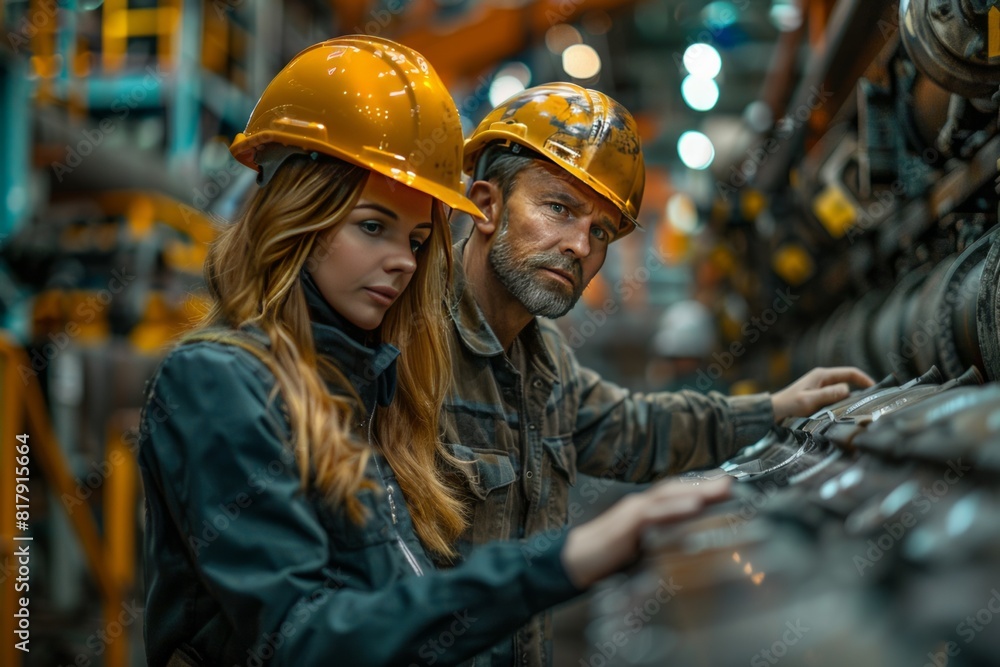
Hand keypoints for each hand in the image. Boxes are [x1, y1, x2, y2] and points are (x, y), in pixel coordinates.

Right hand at [561, 477, 731, 588]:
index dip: (702, 487)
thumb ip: (661, 544)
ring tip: (723, 487)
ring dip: (697, 489)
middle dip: (706, 483)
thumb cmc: (607, 558)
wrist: (575, 560)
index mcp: (645, 511)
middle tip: (733, 481)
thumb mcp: (641, 550)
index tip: (728, 485)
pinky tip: (694, 505)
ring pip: (669, 495)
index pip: (677, 493)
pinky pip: (653, 512)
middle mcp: (641, 505)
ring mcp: (633, 511)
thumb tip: (688, 547)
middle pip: (677, 488)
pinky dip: (675, 507)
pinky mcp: (626, 523)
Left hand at [770, 366, 874, 420]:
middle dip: (862, 388)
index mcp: (821, 375)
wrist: (773, 411)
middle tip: (874, 401)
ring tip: (864, 408)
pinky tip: (848, 412)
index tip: (876, 389)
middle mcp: (822, 379)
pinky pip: (836, 397)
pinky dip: (844, 402)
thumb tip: (848, 390)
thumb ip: (828, 394)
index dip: (864, 379)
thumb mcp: (809, 400)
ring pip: (843, 390)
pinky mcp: (818, 396)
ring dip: (853, 397)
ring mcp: (820, 387)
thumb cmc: (789, 405)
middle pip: (848, 380)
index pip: (849, 372)